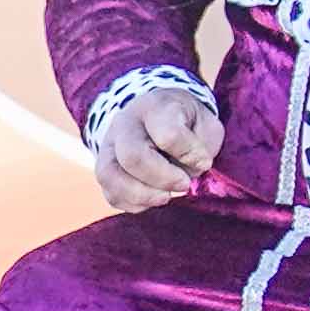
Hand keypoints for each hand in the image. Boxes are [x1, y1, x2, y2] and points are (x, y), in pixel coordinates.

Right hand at [83, 84, 221, 211]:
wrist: (158, 117)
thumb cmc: (187, 123)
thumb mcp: (205, 124)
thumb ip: (204, 144)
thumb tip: (194, 168)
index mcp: (155, 106)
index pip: (168, 134)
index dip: (189, 154)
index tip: (205, 162)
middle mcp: (125, 123)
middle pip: (132, 156)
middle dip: (163, 178)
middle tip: (184, 184)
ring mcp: (108, 146)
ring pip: (110, 176)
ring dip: (143, 195)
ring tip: (166, 197)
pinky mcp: (103, 170)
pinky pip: (110, 193)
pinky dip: (133, 204)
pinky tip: (153, 199)